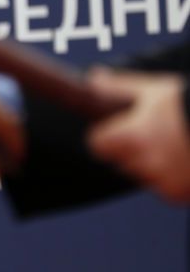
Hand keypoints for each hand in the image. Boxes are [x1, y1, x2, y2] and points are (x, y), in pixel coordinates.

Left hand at [87, 67, 189, 202]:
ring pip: (142, 175)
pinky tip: (185, 160)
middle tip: (152, 136)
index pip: (97, 145)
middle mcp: (146, 163)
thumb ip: (119, 87)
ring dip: (151, 167)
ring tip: (172, 146)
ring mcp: (163, 182)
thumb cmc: (188, 103)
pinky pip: (164, 188)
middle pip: (120, 161)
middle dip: (129, 151)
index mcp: (133, 137)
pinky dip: (172, 179)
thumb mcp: (154, 90)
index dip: (103, 137)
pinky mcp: (179, 195)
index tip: (112, 132)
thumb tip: (94, 78)